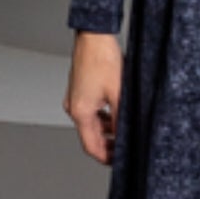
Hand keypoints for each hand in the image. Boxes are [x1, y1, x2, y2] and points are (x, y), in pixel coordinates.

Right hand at [65, 30, 124, 164]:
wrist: (94, 36)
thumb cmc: (103, 60)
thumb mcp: (119, 94)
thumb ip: (121, 120)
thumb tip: (126, 138)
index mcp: (81, 112)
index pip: (91, 147)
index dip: (107, 158)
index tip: (120, 162)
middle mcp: (74, 107)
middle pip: (90, 137)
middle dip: (108, 145)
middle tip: (126, 149)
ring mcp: (75, 99)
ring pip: (91, 124)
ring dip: (106, 131)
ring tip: (124, 131)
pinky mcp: (79, 90)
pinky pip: (90, 112)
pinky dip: (102, 117)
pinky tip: (116, 113)